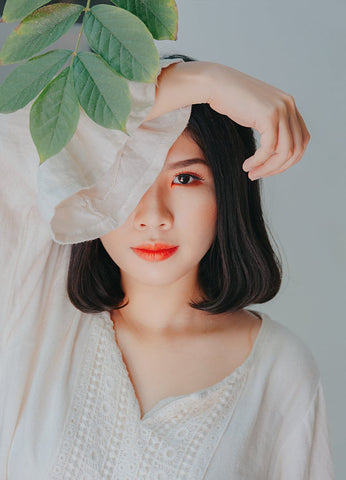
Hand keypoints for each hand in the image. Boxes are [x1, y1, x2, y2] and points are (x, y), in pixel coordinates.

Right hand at [206, 63, 309, 179]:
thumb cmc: (231, 99)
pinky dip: (259, 161)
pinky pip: (269, 149)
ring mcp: (281, 110)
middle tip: (259, 174)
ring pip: (284, 152)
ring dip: (268, 168)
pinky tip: (247, 165)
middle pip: (296, 149)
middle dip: (278, 167)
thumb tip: (276, 150)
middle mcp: (289, 106)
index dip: (288, 160)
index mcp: (289, 106)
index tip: (269, 168)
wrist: (216, 83)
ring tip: (252, 172)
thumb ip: (271, 125)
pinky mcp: (269, 116)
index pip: (301, 141)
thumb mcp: (257, 112)